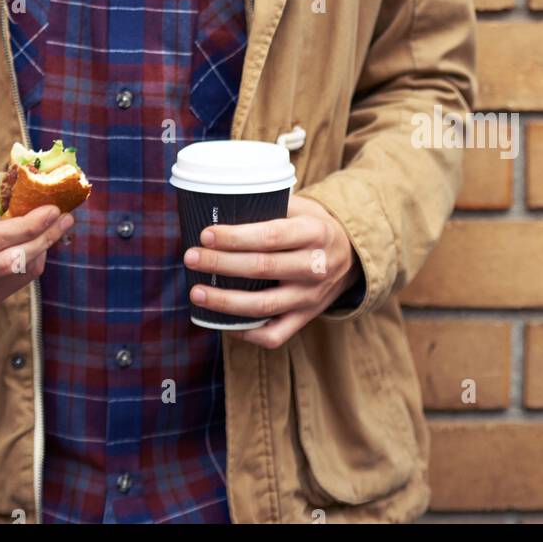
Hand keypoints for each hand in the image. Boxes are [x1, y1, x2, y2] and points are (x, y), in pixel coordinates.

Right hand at [0, 171, 75, 307]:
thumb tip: (33, 180)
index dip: (27, 225)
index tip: (53, 208)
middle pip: (7, 262)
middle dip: (42, 239)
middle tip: (65, 218)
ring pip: (16, 274)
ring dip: (42, 249)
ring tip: (54, 227)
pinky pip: (17, 283)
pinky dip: (32, 260)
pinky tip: (34, 242)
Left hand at [182, 194, 357, 348]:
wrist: (352, 256)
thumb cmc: (312, 225)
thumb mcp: (301, 207)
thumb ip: (270, 207)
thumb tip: (219, 206)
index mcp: (314, 232)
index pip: (271, 236)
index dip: (236, 237)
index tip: (206, 234)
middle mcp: (315, 267)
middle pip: (262, 268)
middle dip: (221, 263)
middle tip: (191, 257)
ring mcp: (312, 297)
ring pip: (264, 306)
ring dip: (225, 301)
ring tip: (196, 292)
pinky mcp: (306, 318)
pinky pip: (275, 335)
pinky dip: (248, 333)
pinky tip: (224, 323)